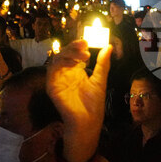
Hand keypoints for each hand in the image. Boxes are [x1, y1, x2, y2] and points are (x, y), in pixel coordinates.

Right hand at [46, 39, 111, 161]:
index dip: (80, 45)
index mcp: (76, 71)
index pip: (75, 53)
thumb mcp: (100, 80)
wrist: (88, 121)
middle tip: (85, 43)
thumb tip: (108, 46)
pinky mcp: (52, 86)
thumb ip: (103, 64)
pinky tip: (74, 62)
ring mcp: (58, 79)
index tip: (90, 40)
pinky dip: (61, 63)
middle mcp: (66, 73)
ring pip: (57, 59)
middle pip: (65, 53)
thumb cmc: (94, 104)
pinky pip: (52, 70)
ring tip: (83, 52)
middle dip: (74, 46)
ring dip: (69, 52)